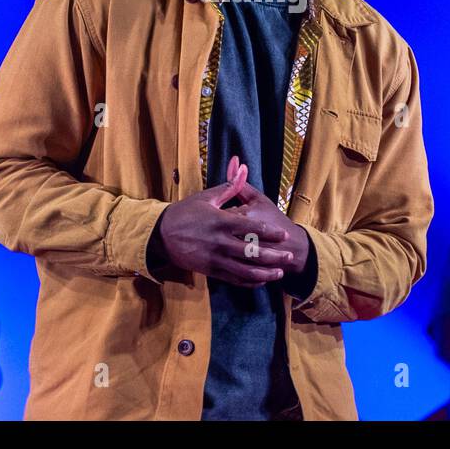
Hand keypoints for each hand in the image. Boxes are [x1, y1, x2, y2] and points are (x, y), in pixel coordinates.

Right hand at [153, 156, 295, 286]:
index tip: (283, 234)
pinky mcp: (209, 271)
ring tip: (279, 272)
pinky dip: (248, 281)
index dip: (269, 233)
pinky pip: (232, 279)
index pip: (250, 229)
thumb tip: (242, 167)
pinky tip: (260, 281)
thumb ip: (229, 186)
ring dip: (264, 273)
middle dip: (273, 256)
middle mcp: (219, 242)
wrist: (160, 234)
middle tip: (289, 256)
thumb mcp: (206, 197)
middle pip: (251, 252)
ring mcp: (214, 259)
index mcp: (220, 222)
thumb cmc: (185, 213)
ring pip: (244, 270)